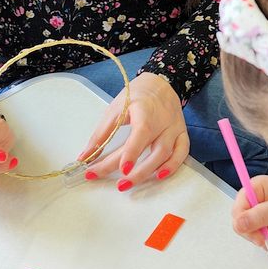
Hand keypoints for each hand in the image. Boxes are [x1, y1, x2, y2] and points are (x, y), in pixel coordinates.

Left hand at [80, 72, 187, 187]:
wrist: (161, 83)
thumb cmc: (136, 96)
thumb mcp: (114, 109)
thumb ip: (100, 135)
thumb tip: (85, 157)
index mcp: (145, 111)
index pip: (141, 133)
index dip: (132, 152)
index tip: (122, 169)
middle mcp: (163, 121)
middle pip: (153, 150)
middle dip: (135, 171)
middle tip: (118, 185)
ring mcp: (174, 128)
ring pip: (167, 154)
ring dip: (150, 172)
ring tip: (130, 183)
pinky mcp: (181, 134)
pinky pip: (182, 152)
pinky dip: (173, 166)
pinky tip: (160, 176)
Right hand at [232, 176, 267, 251]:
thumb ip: (258, 217)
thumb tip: (238, 224)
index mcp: (254, 190)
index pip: (237, 212)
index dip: (245, 226)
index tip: (260, 234)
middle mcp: (256, 202)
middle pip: (244, 227)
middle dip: (260, 234)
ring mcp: (264, 215)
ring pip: (256, 236)